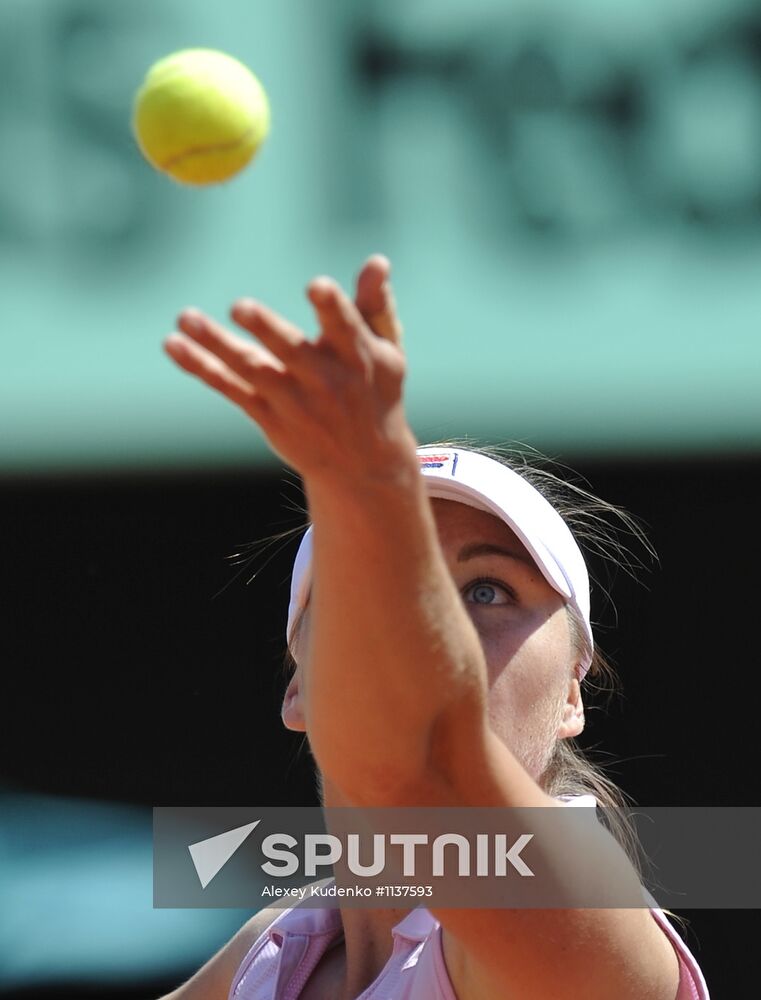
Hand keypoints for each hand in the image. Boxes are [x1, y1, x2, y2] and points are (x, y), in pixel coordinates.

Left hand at [164, 255, 413, 486]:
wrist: (363, 464)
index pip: (345, 328)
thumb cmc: (374, 392)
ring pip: (251, 369)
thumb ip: (374, 304)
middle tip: (240, 306)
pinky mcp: (269, 417)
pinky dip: (202, 367)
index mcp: (358, 357)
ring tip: (186, 318)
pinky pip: (230, 389)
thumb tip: (377, 261)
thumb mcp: (387, 350)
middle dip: (266, 329)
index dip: (333, 307)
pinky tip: (174, 345)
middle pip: (291, 351)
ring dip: (217, 344)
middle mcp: (324, 381)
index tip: (317, 286)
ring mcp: (293, 402)